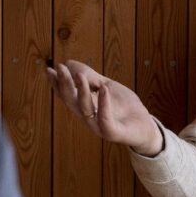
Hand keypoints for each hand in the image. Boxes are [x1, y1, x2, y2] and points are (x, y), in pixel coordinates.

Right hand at [45, 60, 162, 155]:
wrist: (146, 126)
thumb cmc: (125, 107)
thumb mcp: (108, 86)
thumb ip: (91, 77)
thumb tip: (70, 63)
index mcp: (85, 106)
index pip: (67, 95)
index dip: (57, 84)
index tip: (49, 69)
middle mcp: (89, 117)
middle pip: (71, 102)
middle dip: (65, 85)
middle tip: (60, 68)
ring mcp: (99, 127)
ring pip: (85, 110)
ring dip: (81, 92)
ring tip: (80, 75)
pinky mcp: (113, 133)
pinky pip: (105, 121)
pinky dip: (103, 105)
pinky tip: (104, 89)